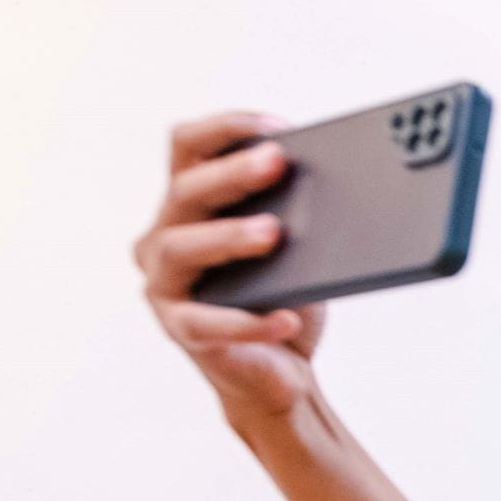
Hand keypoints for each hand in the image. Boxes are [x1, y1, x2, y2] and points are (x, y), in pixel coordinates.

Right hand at [134, 112, 327, 419]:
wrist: (281, 373)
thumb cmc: (285, 298)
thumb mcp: (296, 248)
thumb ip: (296, 211)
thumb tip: (338, 178)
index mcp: (188, 206)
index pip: (188, 146)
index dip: (227, 128)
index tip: (278, 126)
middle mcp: (163, 237)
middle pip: (185, 190)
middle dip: (233, 172)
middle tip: (278, 162)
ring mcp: (164, 285)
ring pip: (181, 248)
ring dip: (228, 236)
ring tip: (274, 232)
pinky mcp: (180, 331)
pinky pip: (208, 322)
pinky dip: (251, 319)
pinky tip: (288, 318)